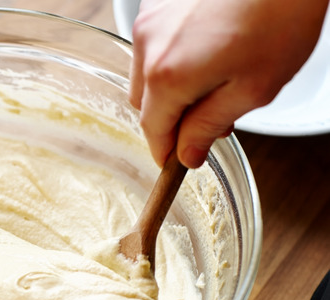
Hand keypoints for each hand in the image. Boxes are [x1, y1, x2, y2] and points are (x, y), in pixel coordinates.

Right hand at [129, 0, 327, 167]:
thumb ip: (210, 126)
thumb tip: (187, 153)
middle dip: (171, 116)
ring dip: (170, 85)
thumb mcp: (253, 88)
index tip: (177, 161)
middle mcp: (148, 46)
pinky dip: (171, 56)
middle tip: (211, 118)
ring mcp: (149, 20)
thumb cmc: (278, 16)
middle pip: (144, 102)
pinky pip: (154, 43)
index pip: (153, 129)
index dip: (165, 151)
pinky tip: (208, 47)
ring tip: (215, 76)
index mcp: (167, 76)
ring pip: (146, 72)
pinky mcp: (157, 3)